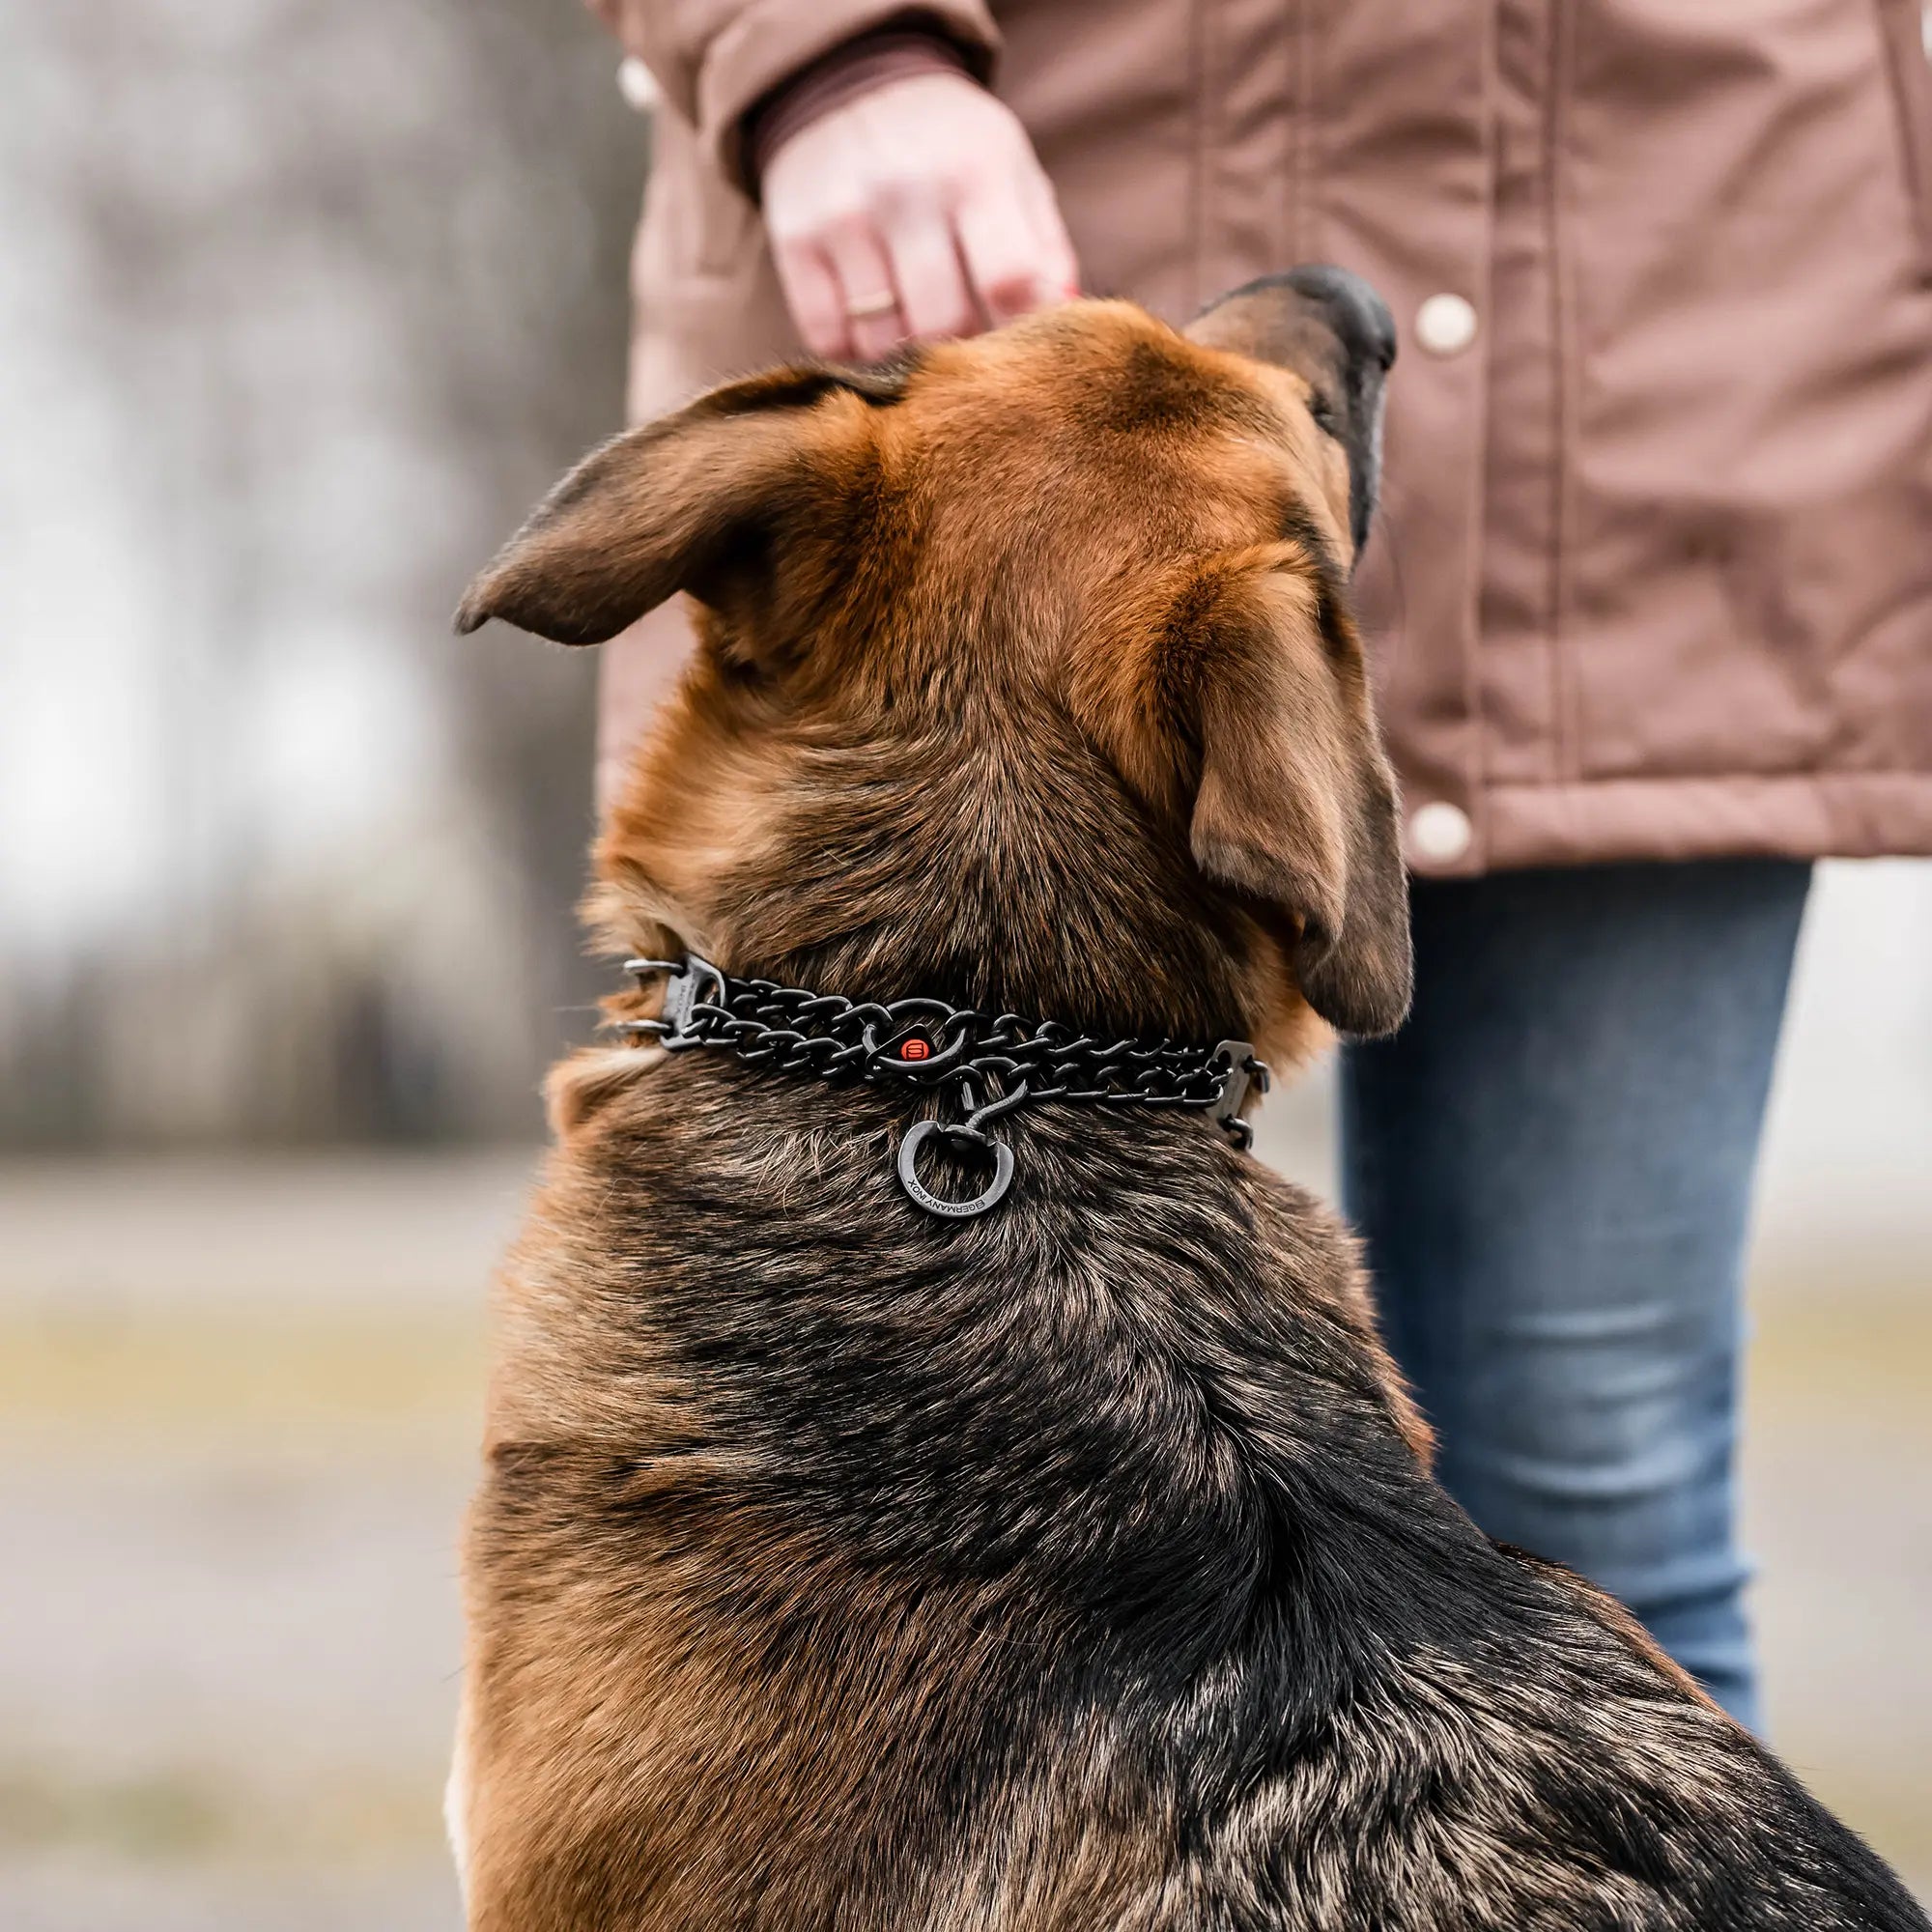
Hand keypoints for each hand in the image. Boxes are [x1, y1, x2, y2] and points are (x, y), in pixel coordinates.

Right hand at [762, 72, 1080, 361]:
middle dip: (960, 348)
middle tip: (963, 338)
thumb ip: (1046, 252)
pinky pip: (829, 339)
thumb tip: (1065, 322)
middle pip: (943, 324)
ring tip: (915, 324)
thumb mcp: (1013, 173)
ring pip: (882, 342)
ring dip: (905, 353)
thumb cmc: (952, 149)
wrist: (851, 83)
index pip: (1008, 281)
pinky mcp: (795, 242)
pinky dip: (854, 350)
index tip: (1014, 343)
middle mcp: (906, 192)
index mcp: (974, 173)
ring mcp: (844, 218)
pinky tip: (871, 322)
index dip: (1017, 330)